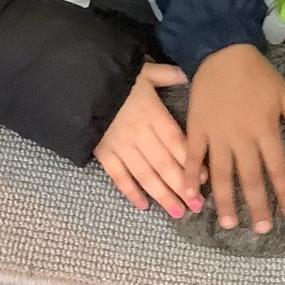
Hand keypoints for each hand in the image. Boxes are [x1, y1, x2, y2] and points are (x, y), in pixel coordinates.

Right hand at [95, 62, 195, 217]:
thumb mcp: (143, 72)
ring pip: (145, 174)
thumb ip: (166, 74)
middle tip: (196, 206)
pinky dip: (130, 192)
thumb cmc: (116, 79)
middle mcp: (140, 134)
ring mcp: (121, 146)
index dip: (191, 161)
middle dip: (181, 186)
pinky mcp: (104, 154)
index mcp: (153, 114)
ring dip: (162, 194)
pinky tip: (143, 206)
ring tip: (177, 211)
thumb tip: (187, 75)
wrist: (79, 84)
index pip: (176, 142)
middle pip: (164, 163)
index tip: (205, 179)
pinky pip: (119, 177)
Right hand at [187, 44, 284, 232]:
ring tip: (228, 223)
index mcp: (265, 129)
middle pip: (250, 177)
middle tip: (261, 229)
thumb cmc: (255, 72)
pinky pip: (194, 156)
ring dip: (225, 200)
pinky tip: (192, 194)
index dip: (284, 191)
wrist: (221, 50)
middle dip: (257, 205)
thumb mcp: (283, 92)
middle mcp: (241, 137)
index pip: (278, 168)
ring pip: (221, 173)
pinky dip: (192, 175)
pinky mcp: (197, 128)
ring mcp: (217, 134)